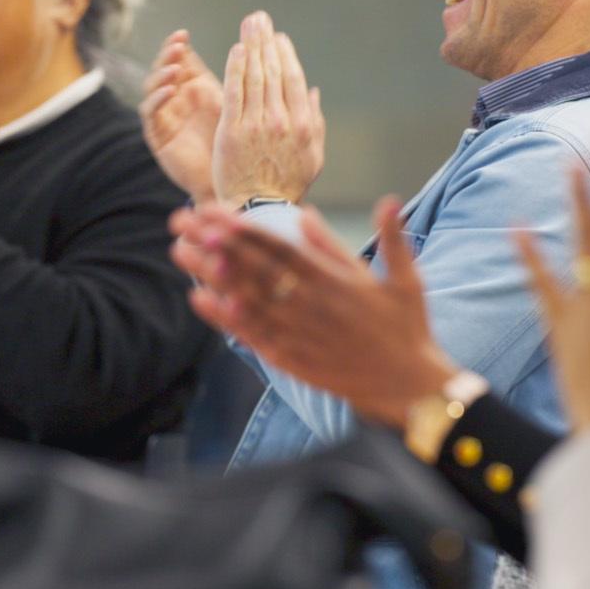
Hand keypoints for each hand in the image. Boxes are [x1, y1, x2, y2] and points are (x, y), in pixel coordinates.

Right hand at [140, 29, 224, 202]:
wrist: (228, 180)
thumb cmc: (234, 141)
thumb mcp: (233, 103)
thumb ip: (232, 78)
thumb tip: (245, 45)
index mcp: (192, 87)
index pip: (179, 60)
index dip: (178, 45)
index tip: (183, 34)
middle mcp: (175, 98)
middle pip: (163, 68)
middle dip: (167, 56)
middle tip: (176, 46)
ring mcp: (164, 115)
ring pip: (153, 87)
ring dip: (162, 75)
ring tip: (175, 68)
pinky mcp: (157, 134)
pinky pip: (150, 112)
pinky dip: (158, 99)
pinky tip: (170, 91)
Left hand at [170, 198, 457, 425]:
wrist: (409, 386)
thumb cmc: (407, 329)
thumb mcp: (405, 279)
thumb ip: (391, 239)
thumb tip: (384, 202)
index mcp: (336, 280)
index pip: (281, 248)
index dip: (245, 229)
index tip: (215, 210)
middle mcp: (312, 304)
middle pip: (253, 268)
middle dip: (214, 242)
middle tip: (181, 220)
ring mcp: (299, 333)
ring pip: (245, 299)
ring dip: (210, 274)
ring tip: (180, 252)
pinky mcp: (293, 360)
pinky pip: (252, 335)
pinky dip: (225, 318)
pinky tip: (199, 299)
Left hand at [213, 11, 324, 209]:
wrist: (258, 208)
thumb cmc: (288, 185)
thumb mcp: (313, 157)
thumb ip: (315, 122)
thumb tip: (314, 92)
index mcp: (303, 124)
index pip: (294, 79)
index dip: (285, 55)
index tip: (278, 38)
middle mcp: (281, 120)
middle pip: (273, 71)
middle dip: (266, 41)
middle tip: (259, 18)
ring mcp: (256, 124)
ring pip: (254, 76)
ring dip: (251, 46)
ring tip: (248, 25)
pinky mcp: (231, 130)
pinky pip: (234, 91)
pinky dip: (236, 68)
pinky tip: (235, 50)